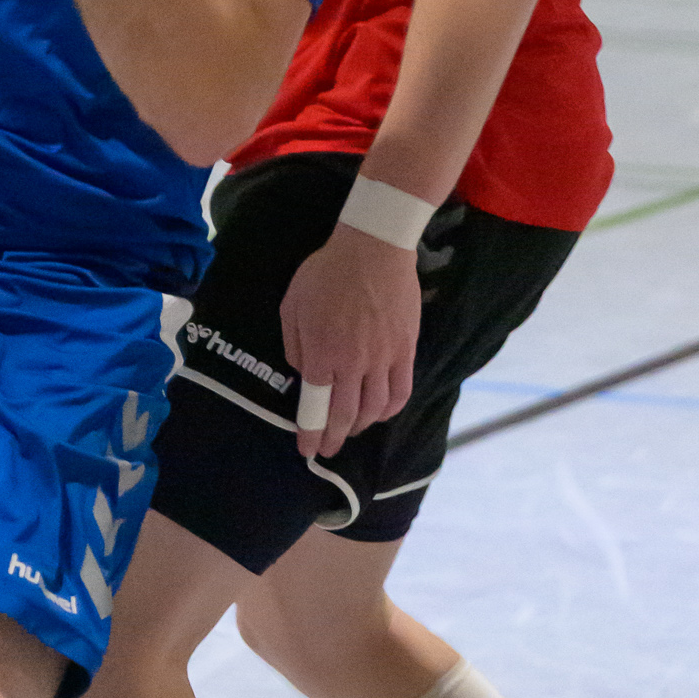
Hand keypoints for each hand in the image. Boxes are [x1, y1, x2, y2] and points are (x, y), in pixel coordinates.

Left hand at [280, 218, 421, 459]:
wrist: (373, 247)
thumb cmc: (326, 272)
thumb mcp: (292, 305)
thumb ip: (295, 346)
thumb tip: (305, 375)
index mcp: (322, 352)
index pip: (316, 406)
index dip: (311, 433)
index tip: (308, 450)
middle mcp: (354, 363)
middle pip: (345, 415)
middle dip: (334, 438)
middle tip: (328, 450)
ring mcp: (383, 358)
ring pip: (374, 409)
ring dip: (360, 427)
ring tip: (350, 430)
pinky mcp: (406, 350)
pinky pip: (400, 391)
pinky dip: (389, 410)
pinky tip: (379, 414)